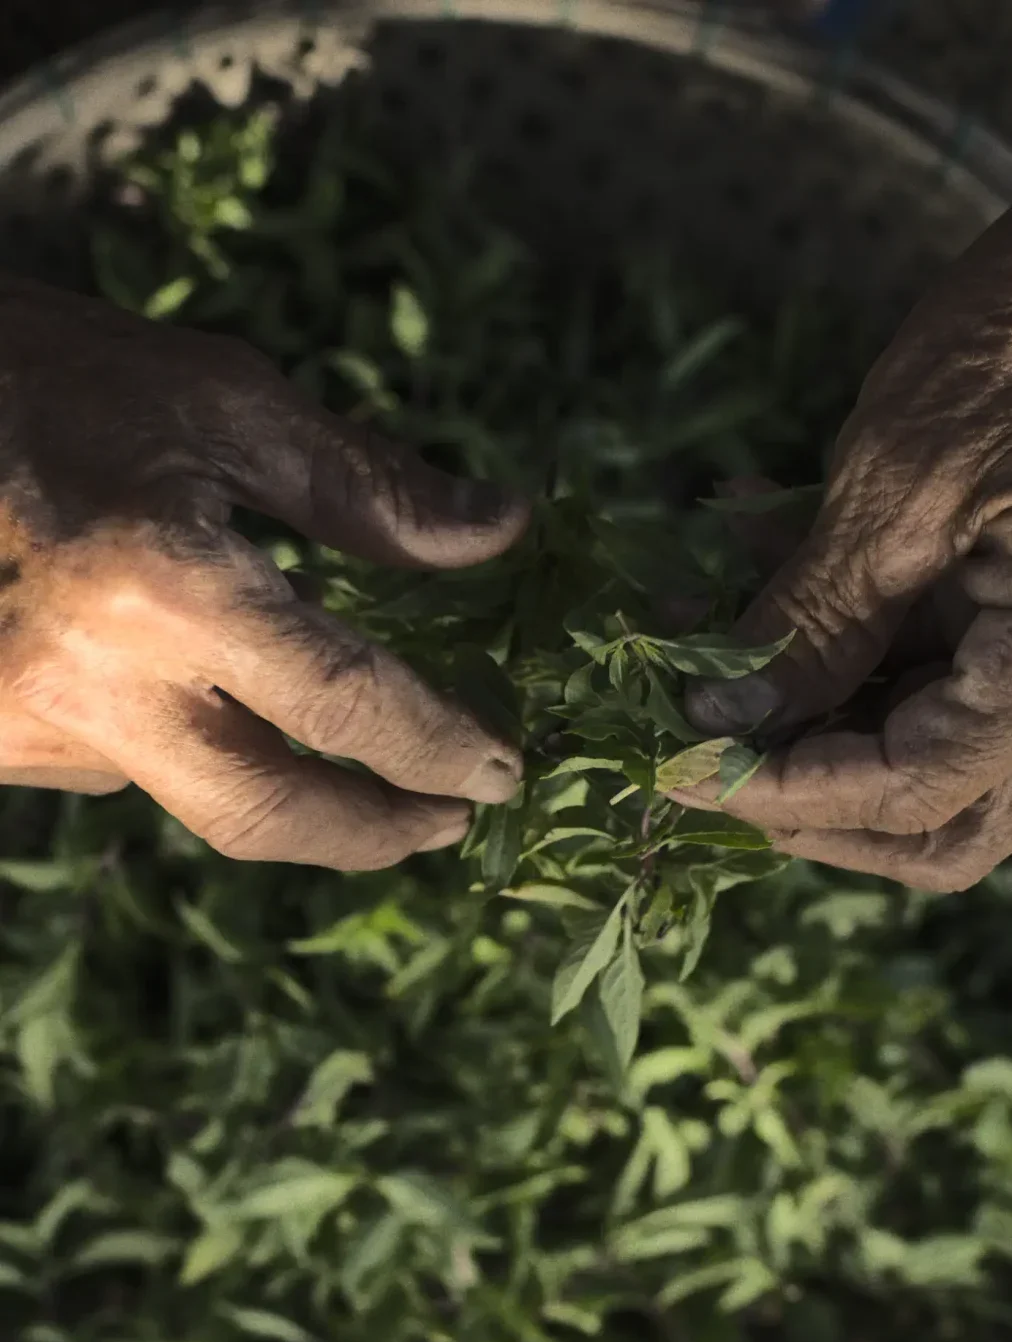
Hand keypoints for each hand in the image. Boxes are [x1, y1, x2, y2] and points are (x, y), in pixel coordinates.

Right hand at [0, 272, 529, 869]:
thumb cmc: (39, 374)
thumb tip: (500, 530)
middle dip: (372, 836)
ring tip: (320, 731)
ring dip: (270, 773)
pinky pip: (111, 764)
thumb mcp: (213, 400)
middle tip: (446, 823)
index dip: (441, 745)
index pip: (343, 703)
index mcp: (163, 586)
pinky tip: (164, 671)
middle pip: (263, 815)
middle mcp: (87, 682)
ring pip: (185, 792)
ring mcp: (18, 726)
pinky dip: (168, 733)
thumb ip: (365, 486)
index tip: (502, 768)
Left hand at [665, 19, 1011, 890]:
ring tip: (709, 644)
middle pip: (936, 828)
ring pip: (929, 772)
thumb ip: (809, 625)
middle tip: (705, 753)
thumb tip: (720, 719)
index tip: (675, 767)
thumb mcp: (892, 486)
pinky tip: (764, 572)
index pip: (912, 791)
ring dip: (813, 726)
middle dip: (809, 804)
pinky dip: (845, 659)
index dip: (782, 792)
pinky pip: (937, 692)